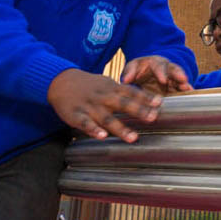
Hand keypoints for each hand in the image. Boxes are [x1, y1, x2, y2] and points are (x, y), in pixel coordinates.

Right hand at [47, 68, 161, 142]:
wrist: (61, 81)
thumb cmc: (89, 85)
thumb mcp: (107, 83)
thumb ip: (124, 91)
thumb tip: (146, 100)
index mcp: (112, 88)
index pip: (132, 92)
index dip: (146, 97)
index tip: (160, 103)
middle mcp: (103, 97)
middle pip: (123, 104)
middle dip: (139, 110)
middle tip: (153, 118)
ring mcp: (90, 106)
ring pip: (107, 118)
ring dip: (120, 128)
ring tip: (133, 138)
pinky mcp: (76, 115)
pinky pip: (85, 123)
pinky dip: (93, 130)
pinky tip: (102, 137)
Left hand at [122, 55, 192, 94]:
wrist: (145, 73)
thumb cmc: (138, 69)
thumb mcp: (132, 67)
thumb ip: (130, 72)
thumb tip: (125, 80)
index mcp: (155, 63)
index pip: (159, 66)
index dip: (162, 72)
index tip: (163, 80)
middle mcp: (167, 69)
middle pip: (174, 70)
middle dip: (179, 75)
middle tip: (183, 80)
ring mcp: (172, 78)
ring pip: (180, 79)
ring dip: (185, 85)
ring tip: (189, 90)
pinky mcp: (175, 88)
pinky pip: (182, 89)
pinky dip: (186, 93)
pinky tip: (191, 98)